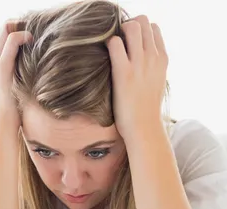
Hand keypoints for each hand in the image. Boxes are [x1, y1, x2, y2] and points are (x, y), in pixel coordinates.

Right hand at [0, 22, 32, 126]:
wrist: (3, 124)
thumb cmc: (12, 108)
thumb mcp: (15, 85)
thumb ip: (20, 71)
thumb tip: (37, 64)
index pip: (3, 32)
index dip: (18, 27)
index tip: (34, 33)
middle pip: (4, 26)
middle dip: (21, 24)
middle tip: (38, 30)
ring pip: (6, 28)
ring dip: (22, 26)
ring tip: (36, 34)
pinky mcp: (1, 67)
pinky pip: (12, 39)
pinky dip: (23, 35)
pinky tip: (33, 40)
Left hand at [106, 15, 168, 142]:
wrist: (144, 129)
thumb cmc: (145, 110)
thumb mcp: (156, 83)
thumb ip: (152, 67)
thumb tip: (142, 59)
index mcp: (162, 59)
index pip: (153, 28)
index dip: (140, 31)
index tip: (129, 44)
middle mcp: (153, 57)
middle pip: (143, 21)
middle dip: (128, 26)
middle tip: (118, 43)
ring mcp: (139, 64)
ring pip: (131, 26)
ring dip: (118, 32)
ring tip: (112, 50)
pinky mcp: (124, 73)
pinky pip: (115, 43)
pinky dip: (109, 44)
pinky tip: (105, 58)